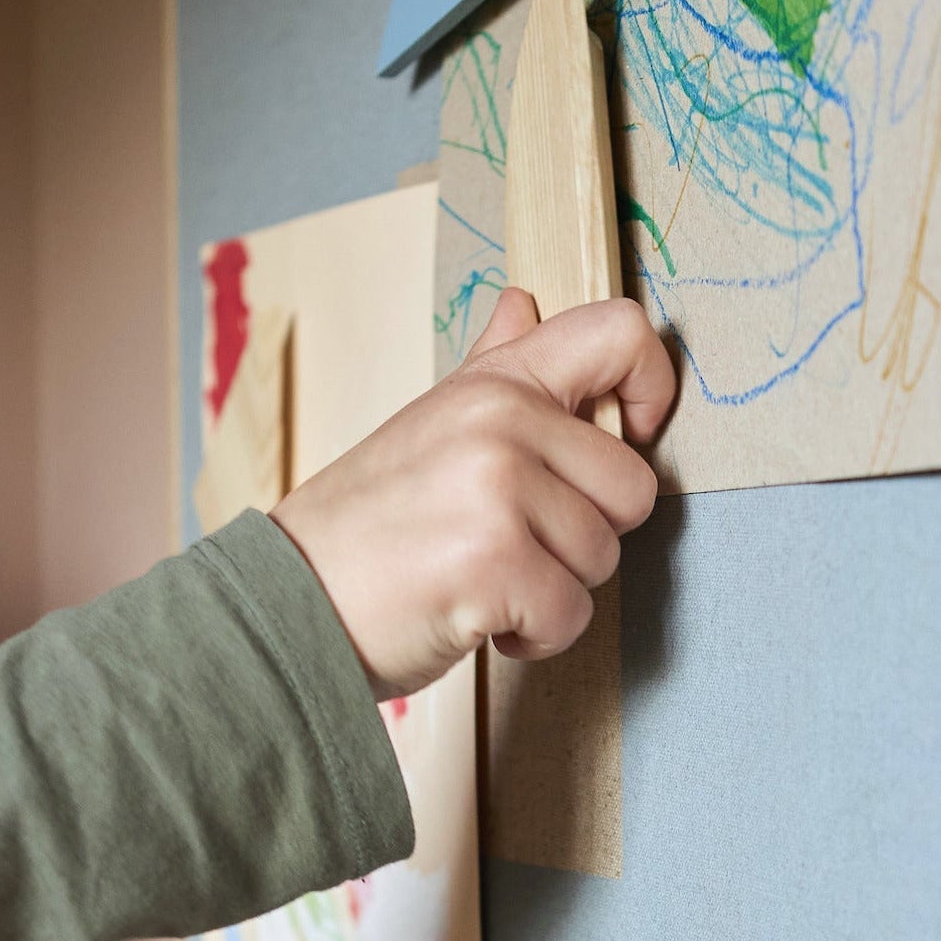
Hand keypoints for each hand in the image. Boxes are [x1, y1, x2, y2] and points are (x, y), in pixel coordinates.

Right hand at [270, 288, 674, 700]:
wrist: (287, 598)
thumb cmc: (367, 527)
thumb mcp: (430, 426)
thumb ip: (494, 370)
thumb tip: (526, 303)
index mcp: (496, 382)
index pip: (620, 333)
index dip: (654, 387)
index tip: (635, 437)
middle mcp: (504, 423)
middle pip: (632, 489)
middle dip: (587, 538)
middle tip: (516, 548)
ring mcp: (501, 490)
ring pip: (603, 559)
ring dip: (553, 592)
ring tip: (484, 582)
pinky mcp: (499, 563)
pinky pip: (573, 616)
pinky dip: (534, 638)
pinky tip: (479, 617)